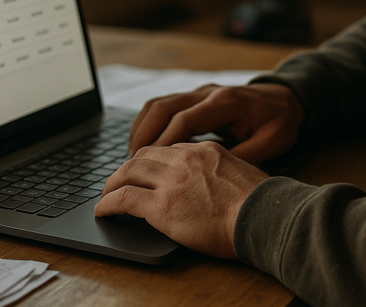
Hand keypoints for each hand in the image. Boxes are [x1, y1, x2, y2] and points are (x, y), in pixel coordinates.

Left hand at [94, 141, 268, 258]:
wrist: (262, 217)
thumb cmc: (260, 205)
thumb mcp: (242, 174)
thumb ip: (222, 172)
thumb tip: (214, 185)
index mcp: (205, 150)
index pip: (168, 149)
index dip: (152, 161)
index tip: (146, 172)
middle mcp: (185, 159)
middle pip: (143, 155)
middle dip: (126, 168)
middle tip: (118, 181)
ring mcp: (171, 181)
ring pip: (128, 172)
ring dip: (112, 184)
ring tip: (106, 195)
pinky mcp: (161, 206)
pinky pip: (124, 198)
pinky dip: (108, 203)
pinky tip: (103, 211)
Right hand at [128, 82, 304, 163]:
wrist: (287, 99)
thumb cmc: (279, 123)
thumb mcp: (270, 144)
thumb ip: (242, 156)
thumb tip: (214, 178)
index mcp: (224, 103)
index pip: (183, 119)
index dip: (162, 143)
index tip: (147, 166)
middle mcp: (208, 93)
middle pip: (163, 107)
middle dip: (143, 135)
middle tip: (131, 164)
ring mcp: (200, 92)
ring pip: (159, 104)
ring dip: (142, 128)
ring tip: (132, 157)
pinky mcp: (196, 98)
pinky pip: (164, 106)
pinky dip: (149, 124)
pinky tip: (144, 145)